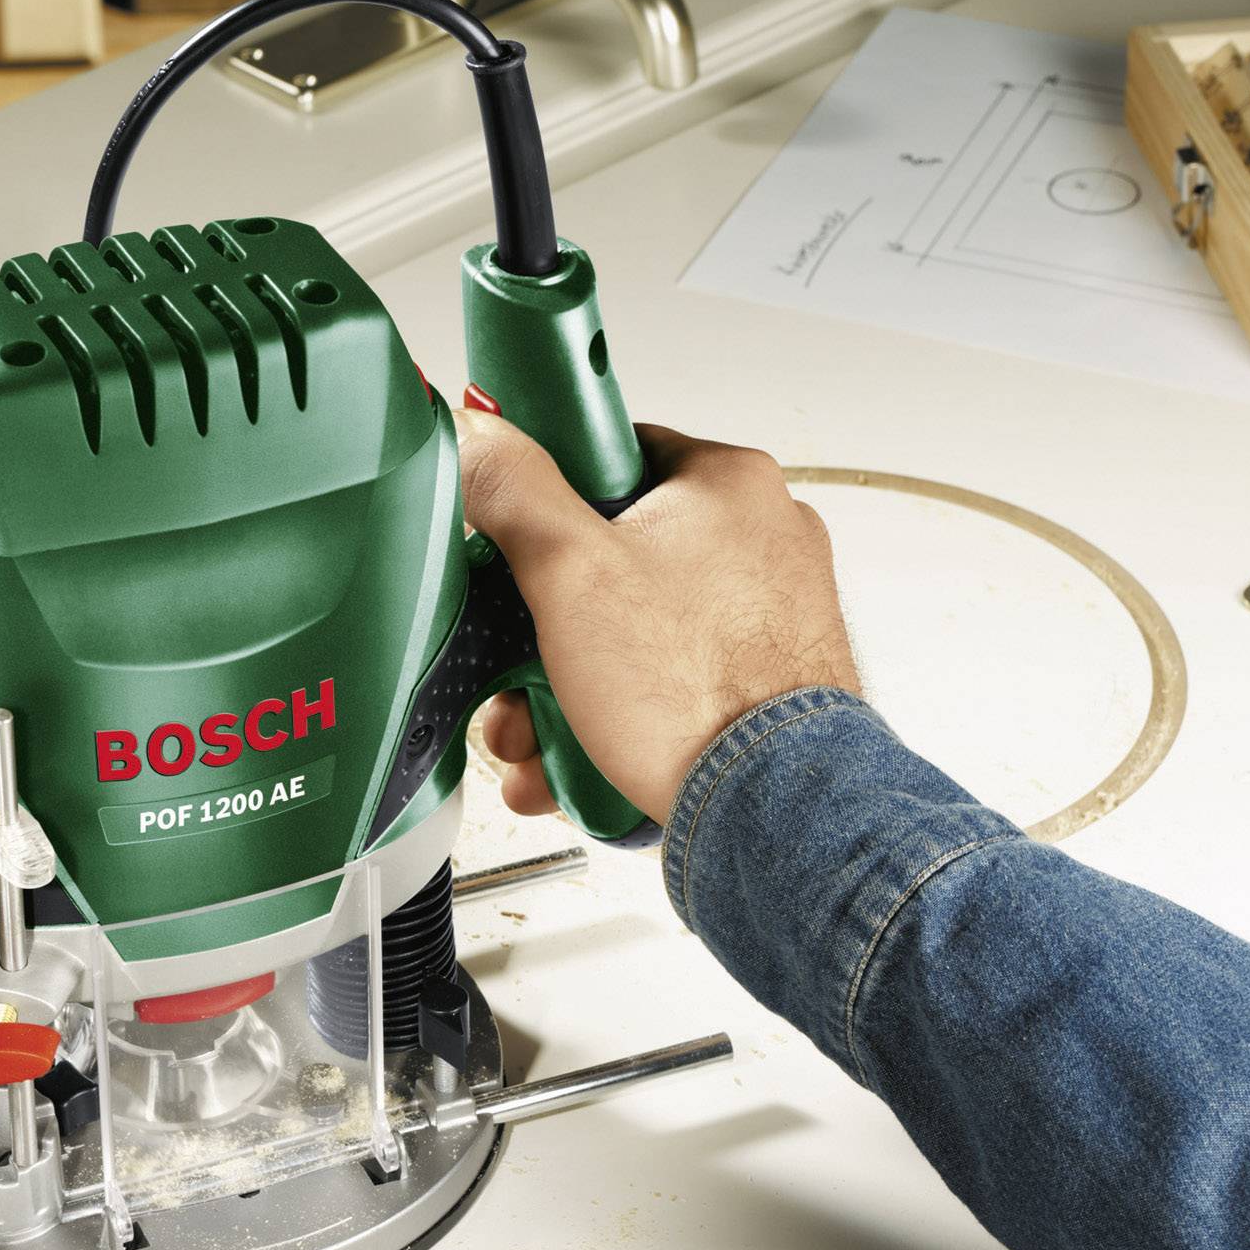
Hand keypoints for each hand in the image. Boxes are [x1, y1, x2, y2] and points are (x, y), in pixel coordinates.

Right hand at [454, 410, 858, 824]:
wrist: (771, 813)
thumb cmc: (697, 691)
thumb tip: (477, 435)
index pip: (612, 457)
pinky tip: (570, 762)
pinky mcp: (762, 686)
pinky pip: (669, 686)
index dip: (546, 503)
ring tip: (532, 734)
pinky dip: (614, 721)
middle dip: (540, 629)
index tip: (511, 541)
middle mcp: (763, 542)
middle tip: (510, 665)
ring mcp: (767, 619)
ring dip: (562, 687)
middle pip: (613, 561)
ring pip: (634, 635)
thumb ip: (514, 490)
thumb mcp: (569, 570)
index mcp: (730, 484)